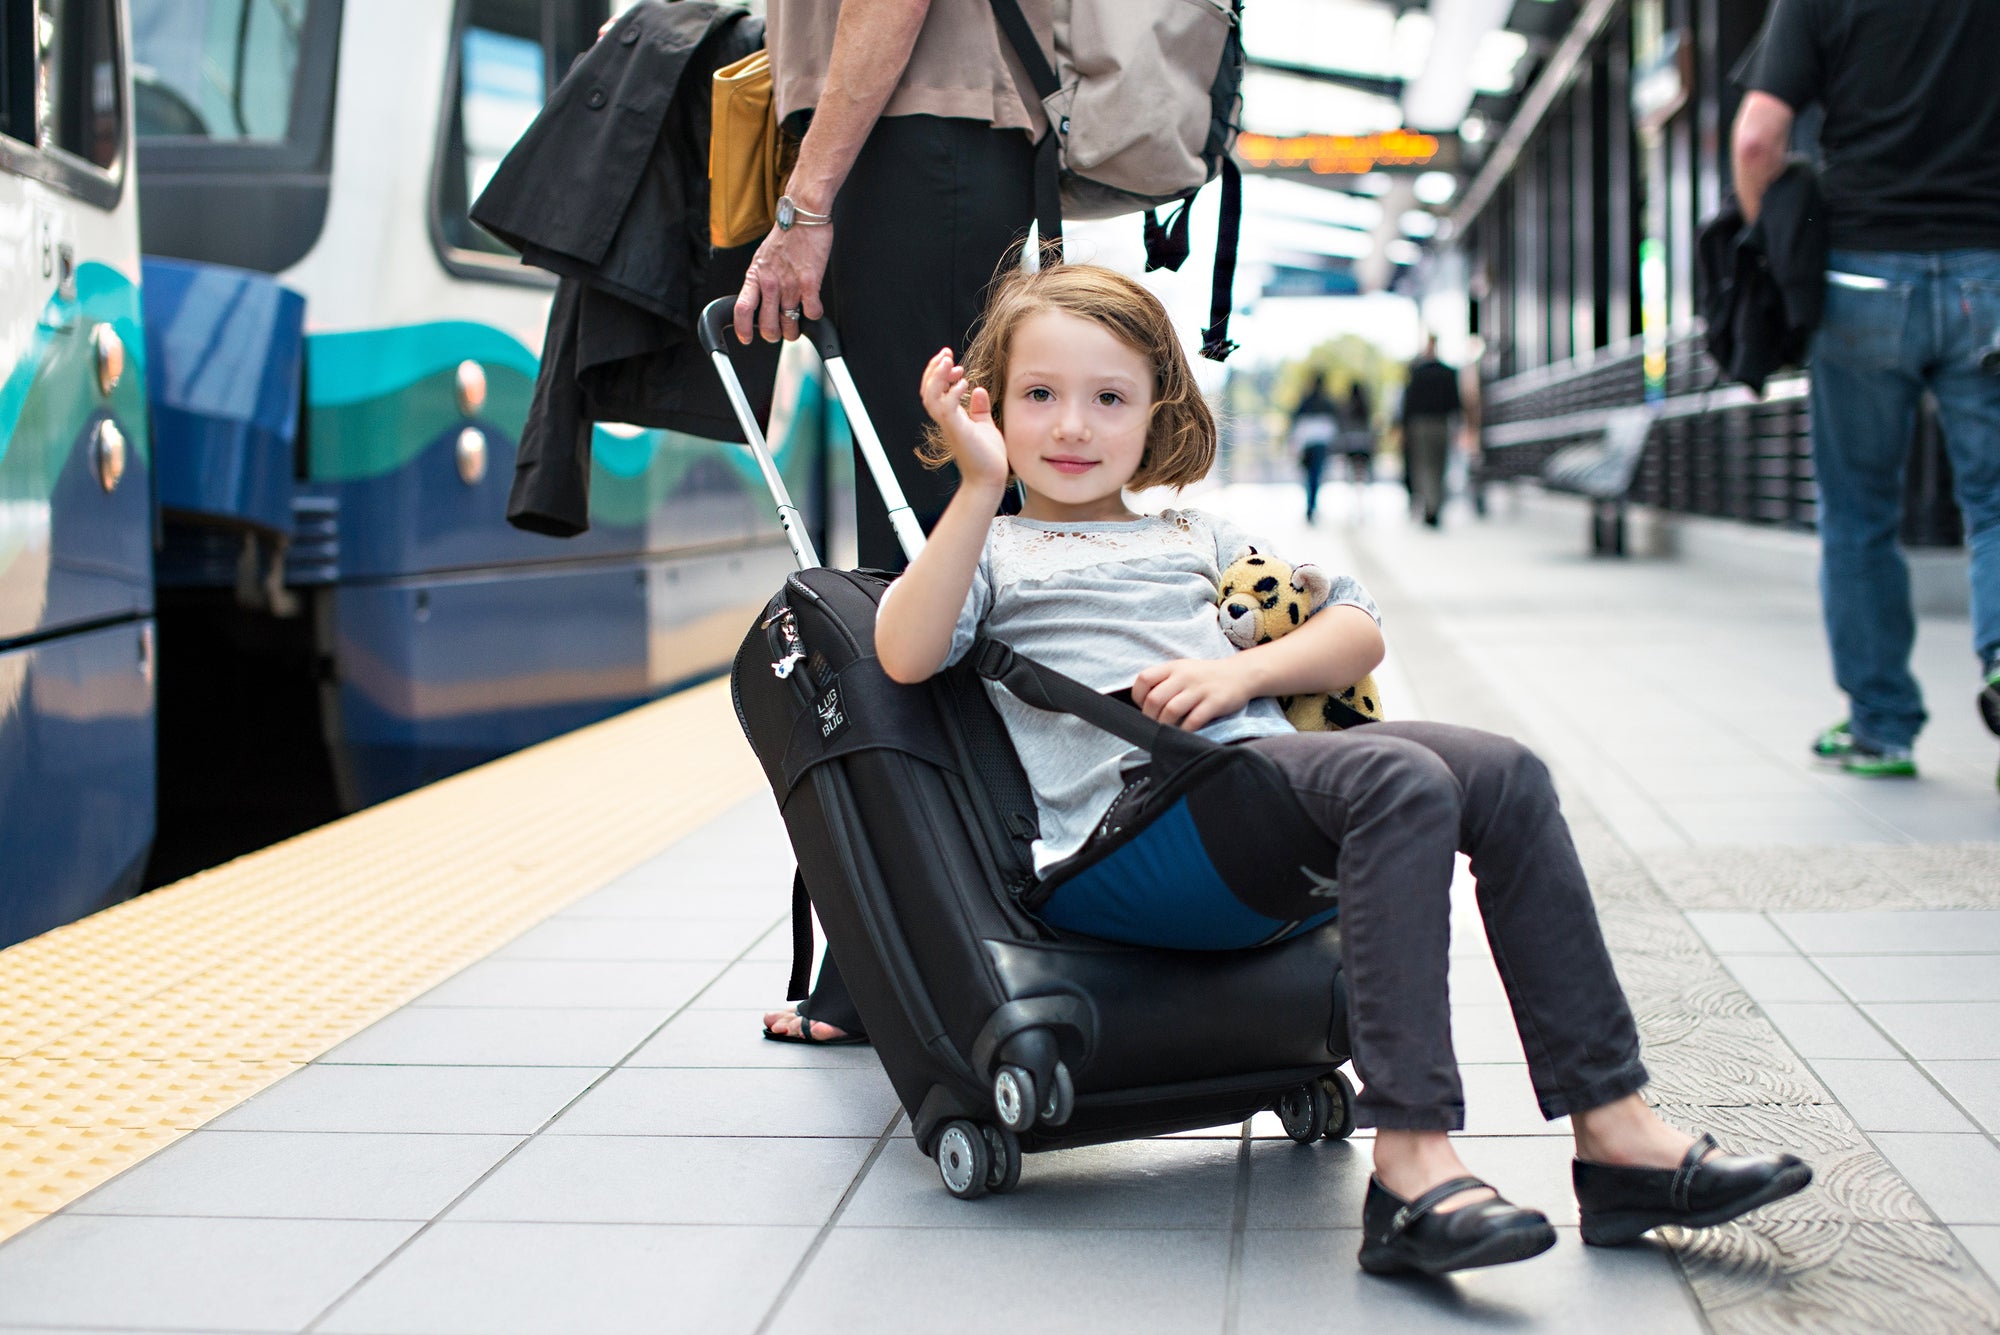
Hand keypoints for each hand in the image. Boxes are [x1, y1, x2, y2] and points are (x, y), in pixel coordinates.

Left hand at [733, 221, 834, 344]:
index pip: (742, 310)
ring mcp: (790, 284)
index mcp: (755, 276)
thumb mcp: (762, 258)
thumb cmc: (786, 235)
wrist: (802, 215)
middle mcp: (770, 283)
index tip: (747, 338)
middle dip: (774, 335)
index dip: (743, 329)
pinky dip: (813, 315)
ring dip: (794, 330)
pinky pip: (812, 312)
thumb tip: (760, 299)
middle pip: (768, 325)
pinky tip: (813, 308)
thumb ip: (760, 280)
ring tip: (797, 327)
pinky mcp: (810, 283)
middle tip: (779, 333)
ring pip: (790, 323)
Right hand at [920, 348, 1009, 487]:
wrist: (989, 480)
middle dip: (934, 369)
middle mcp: (946, 420)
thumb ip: (979, 409)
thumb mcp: (985, 426)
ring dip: (938, 377)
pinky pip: (946, 409)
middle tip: (945, 354)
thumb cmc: (988, 458)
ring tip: (949, 362)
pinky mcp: (958, 431)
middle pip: (927, 390)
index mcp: (951, 418)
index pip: (935, 391)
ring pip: (930, 397)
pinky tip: (964, 383)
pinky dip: (952, 393)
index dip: (939, 373)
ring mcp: (950, 425)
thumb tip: (977, 391)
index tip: (951, 360)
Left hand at [1132, 658, 1254, 731]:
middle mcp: (1184, 676)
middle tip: (1154, 725)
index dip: (1138, 697)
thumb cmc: (1206, 676)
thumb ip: (1164, 681)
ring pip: (1171, 711)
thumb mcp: (1183, 670)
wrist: (1241, 674)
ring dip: (1165, 726)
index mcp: (1173, 667)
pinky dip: (1185, 731)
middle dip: (1150, 717)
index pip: (1144, 679)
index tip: (1144, 707)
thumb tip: (1143, 704)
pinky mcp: (1215, 702)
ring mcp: (1200, 689)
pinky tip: (1184, 733)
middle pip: (1154, 699)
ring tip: (1167, 731)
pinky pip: (1193, 720)